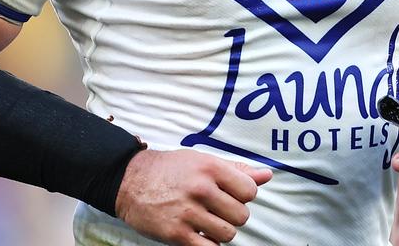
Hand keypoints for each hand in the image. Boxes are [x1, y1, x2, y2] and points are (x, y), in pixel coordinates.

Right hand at [115, 148, 272, 244]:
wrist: (130, 181)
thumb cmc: (171, 170)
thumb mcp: (203, 161)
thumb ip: (237, 169)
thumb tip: (268, 175)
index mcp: (210, 167)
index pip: (250, 190)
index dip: (243, 196)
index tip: (230, 195)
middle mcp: (201, 188)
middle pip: (241, 215)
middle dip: (232, 215)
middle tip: (216, 209)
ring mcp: (189, 212)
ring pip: (228, 233)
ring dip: (221, 231)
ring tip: (207, 221)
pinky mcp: (176, 233)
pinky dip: (209, 244)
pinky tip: (200, 234)